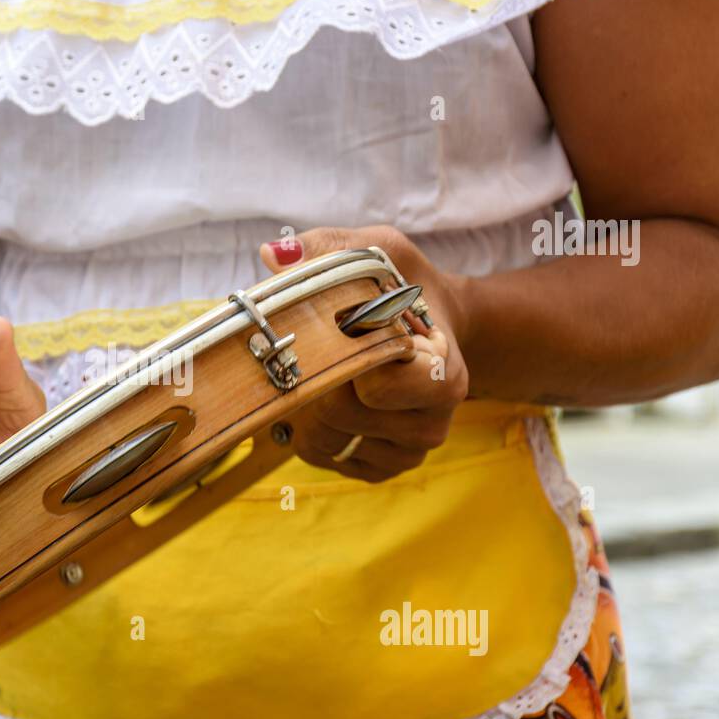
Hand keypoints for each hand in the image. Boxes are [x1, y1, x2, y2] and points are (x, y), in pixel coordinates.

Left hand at [260, 226, 469, 481]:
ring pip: (322, 440)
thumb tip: (275, 256)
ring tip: (320, 369)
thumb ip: (328, 249)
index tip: (340, 328)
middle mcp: (431, 425)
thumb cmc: (403, 287)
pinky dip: (308, 428)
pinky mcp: (380, 468)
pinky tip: (324, 397)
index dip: (344, 356)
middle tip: (315, 346)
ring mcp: (406, 452)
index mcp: (443, 376)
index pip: (377, 387)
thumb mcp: (378, 251)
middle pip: (337, 413)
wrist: (434, 326)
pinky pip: (321, 457)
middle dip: (314, 376)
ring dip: (304, 403)